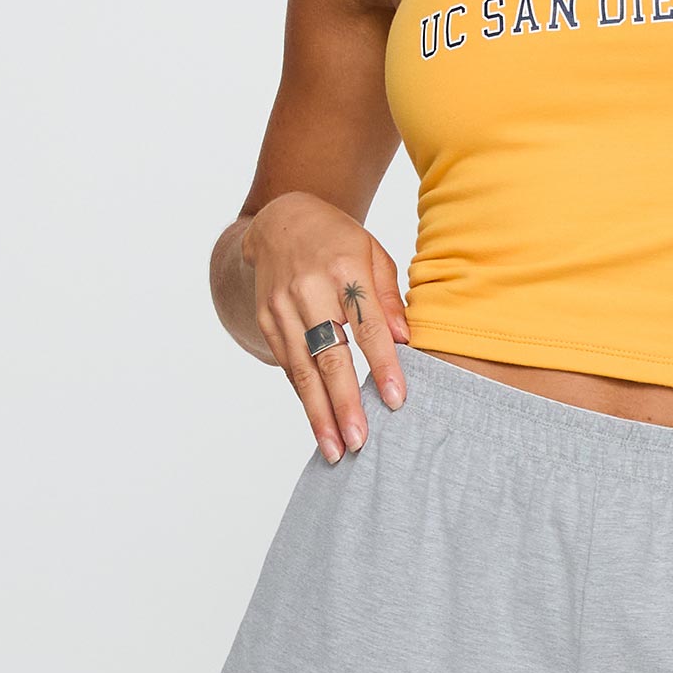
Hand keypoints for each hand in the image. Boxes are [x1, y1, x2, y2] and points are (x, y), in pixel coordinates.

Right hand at [243, 191, 410, 462]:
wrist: (283, 222)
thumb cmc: (340, 242)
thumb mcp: (373, 254)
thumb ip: (390, 297)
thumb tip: (405, 340)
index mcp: (344, 268)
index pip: (367, 325)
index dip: (382, 365)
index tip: (396, 400)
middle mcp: (308, 289)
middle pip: (330, 354)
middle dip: (344, 402)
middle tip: (359, 441)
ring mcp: (282, 306)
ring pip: (303, 369)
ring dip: (319, 413)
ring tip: (335, 449)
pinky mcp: (267, 320)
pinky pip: (288, 365)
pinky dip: (303, 397)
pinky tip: (317, 423)